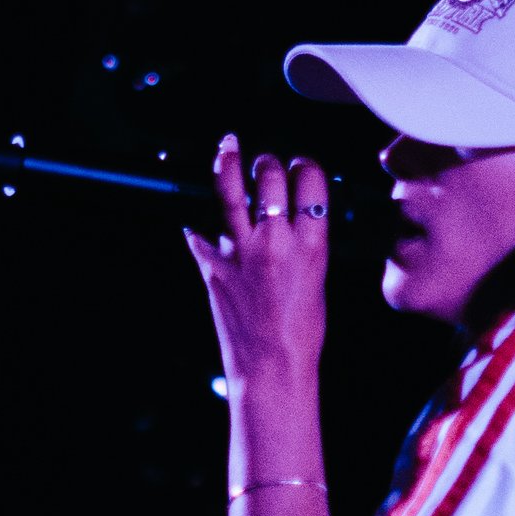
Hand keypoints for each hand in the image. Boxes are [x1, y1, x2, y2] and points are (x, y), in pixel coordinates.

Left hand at [183, 133, 329, 390]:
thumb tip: (297, 214)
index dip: (305, 166)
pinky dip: (198, 220)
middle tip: (265, 166)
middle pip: (270, 175)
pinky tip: (197, 210)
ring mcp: (240, 251)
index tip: (301, 168)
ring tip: (228, 147)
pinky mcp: (212, 264)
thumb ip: (307, 241)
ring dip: (229, 162)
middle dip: (268, 163)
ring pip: (230, 188)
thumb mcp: (317, 277)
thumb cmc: (300, 333)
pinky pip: (199, 228)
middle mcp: (275, 241)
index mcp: (311, 244)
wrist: (272, 368)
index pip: (310, 179)